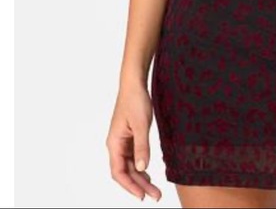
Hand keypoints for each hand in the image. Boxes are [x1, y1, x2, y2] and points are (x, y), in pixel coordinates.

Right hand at [106, 82, 161, 201]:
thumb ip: (142, 146)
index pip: (119, 172)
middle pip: (126, 171)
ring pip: (130, 166)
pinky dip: (141, 167)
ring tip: (155, 189)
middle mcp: (116, 145)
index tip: (142, 196)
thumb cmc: (135, 100)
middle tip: (155, 196)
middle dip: (139, 185)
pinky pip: (134, 157)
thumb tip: (142, 168)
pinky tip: (149, 174)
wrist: (135, 84)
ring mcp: (123, 141)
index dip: (130, 186)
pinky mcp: (130, 137)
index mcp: (114, 143)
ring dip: (141, 178)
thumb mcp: (141, 124)